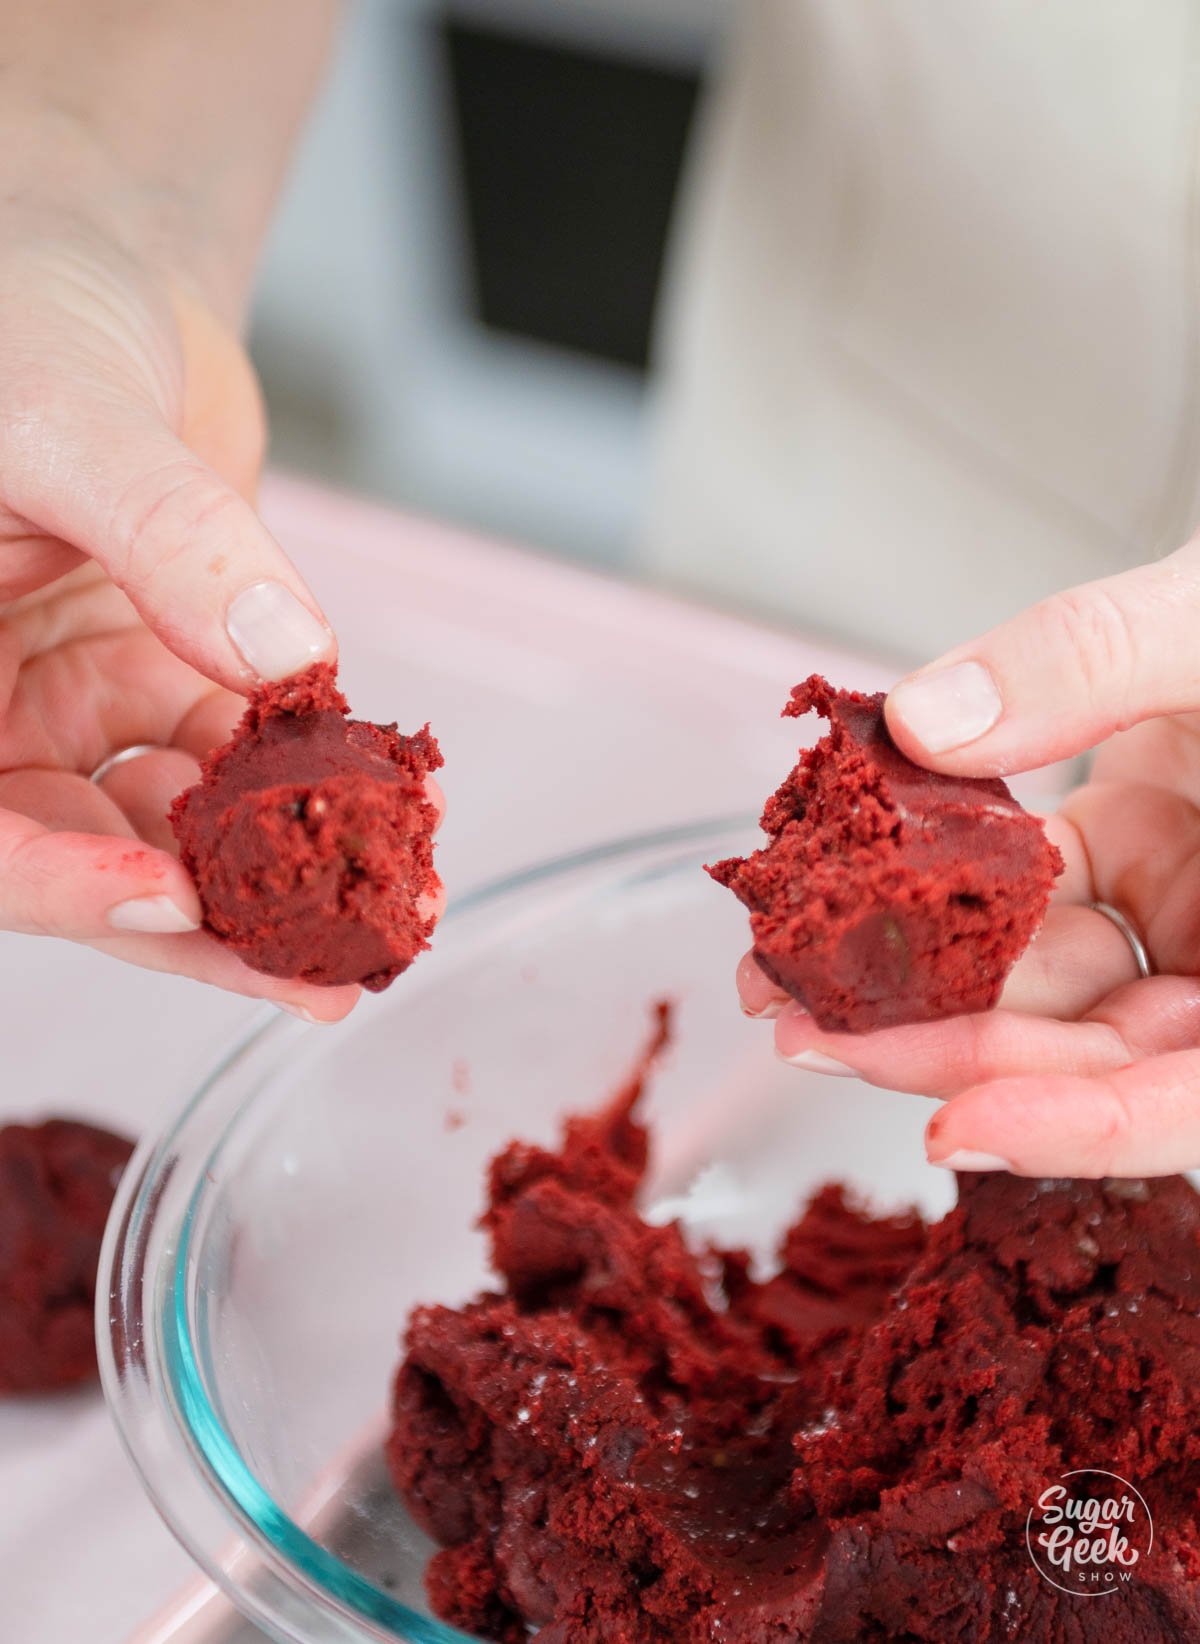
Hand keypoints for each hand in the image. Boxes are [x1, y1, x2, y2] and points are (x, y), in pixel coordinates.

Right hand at [0, 180, 365, 1018]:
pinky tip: (377, 805)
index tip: (166, 900)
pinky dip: (298, 784)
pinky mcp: (153, 685)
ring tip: (376, 909)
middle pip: (74, 851)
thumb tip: (277, 647)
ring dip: (269, 867)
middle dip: (199, 917)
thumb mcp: (67, 409)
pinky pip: (226, 761)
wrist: (92, 274)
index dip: (56, 877)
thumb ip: (165, 532)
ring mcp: (62, 705)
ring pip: (160, 825)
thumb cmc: (21, 310)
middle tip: (317, 977)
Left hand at [741, 537, 1199, 1176]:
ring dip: (922, 970)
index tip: (955, 1128)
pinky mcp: (1138, 847)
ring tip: (792, 962)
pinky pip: (1032, 889)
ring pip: (1050, 976)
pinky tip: (860, 875)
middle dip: (949, 1047)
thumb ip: (1101, 660)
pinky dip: (947, 879)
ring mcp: (1194, 903)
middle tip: (810, 1030)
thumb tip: (925, 722)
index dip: (1087, 1126)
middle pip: (1101, 1047)